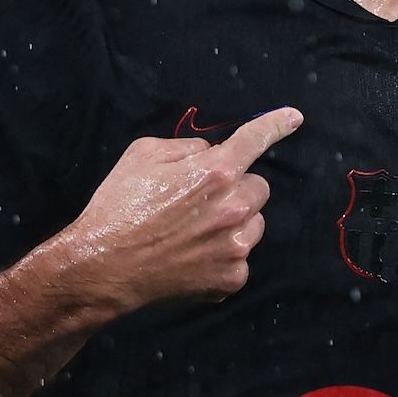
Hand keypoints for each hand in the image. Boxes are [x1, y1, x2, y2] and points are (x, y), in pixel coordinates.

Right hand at [62, 107, 301, 311]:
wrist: (103, 267)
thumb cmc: (117, 207)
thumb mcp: (141, 156)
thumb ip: (184, 148)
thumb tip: (208, 153)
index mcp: (214, 172)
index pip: (254, 140)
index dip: (276, 125)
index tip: (295, 118)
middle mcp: (234, 208)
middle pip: (258, 188)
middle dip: (236, 189)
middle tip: (201, 201)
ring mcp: (236, 246)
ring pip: (254, 224)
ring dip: (234, 223)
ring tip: (194, 233)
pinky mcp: (232, 278)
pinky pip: (240, 258)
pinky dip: (222, 256)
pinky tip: (192, 258)